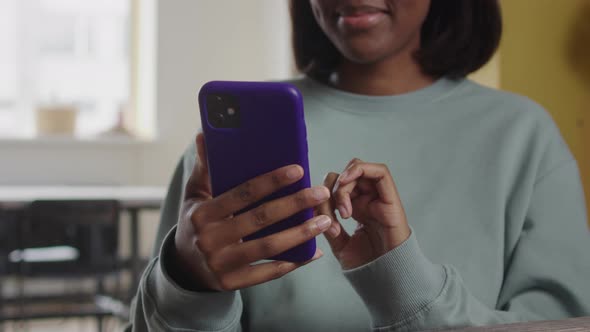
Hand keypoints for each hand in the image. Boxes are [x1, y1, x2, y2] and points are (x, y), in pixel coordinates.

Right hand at [171, 133, 331, 290]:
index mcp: (203, 213)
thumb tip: (203, 134)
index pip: (242, 194)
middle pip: (260, 219)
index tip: (298, 170)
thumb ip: (204, 168)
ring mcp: (220, 264)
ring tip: (324, 221)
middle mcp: (210, 239)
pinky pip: (267, 273)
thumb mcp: (194, 195)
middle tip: (320, 193)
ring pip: (267, 247)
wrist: (184, 267)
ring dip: (299, 234)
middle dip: (294, 204)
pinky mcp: (230, 283)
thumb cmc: (196, 222)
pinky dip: (292, 263)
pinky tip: (313, 252)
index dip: (271, 181)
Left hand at [318, 158, 410, 269]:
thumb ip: (326, 223)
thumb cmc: (366, 264)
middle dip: (332, 189)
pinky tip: (347, 182)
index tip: (318, 215)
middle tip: (334, 214)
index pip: (335, 186)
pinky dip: (360, 170)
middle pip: (345, 175)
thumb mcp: (338, 242)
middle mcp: (367, 200)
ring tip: (343, 209)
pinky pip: (380, 172)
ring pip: (359, 170)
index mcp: (355, 208)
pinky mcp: (391, 199)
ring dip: (344, 183)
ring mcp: (379, 198)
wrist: (385, 279)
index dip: (323, 194)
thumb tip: (313, 207)